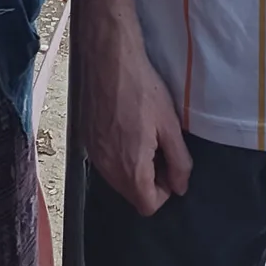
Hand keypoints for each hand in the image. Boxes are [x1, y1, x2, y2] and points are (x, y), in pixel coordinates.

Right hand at [82, 20, 191, 216]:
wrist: (108, 60)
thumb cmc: (142, 89)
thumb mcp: (170, 125)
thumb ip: (179, 162)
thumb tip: (181, 187)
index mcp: (130, 168)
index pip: (147, 205)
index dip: (164, 191)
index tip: (170, 166)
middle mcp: (107, 168)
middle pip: (131, 194)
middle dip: (149, 181)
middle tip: (159, 148)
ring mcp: (93, 155)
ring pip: (117, 180)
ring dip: (133, 169)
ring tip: (144, 136)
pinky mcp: (85, 140)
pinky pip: (105, 162)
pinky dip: (118, 155)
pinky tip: (126, 128)